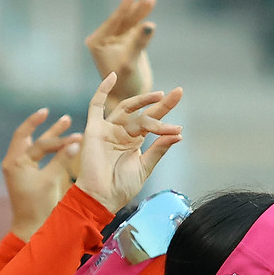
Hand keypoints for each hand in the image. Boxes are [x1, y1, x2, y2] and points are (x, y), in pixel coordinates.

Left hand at [0, 107, 78, 238]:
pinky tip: (59, 143)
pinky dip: (46, 148)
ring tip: (65, 121)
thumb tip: (77, 143)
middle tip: (49, 112)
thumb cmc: (38, 206)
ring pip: (32, 145)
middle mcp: (13, 162)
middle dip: (39, 124)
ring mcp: (17, 169)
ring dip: (47, 134)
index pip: (40, 144)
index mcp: (16, 162)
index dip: (60, 140)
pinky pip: (34, 155)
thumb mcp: (51, 181)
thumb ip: (62, 160)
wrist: (29, 228)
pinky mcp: (24, 175)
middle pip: (26, 136)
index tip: (78, 136)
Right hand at [75, 72, 182, 213]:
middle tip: (177, 94)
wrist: (100, 198)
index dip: (165, 109)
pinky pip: (95, 105)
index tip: (180, 96)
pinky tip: (112, 76)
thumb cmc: (120, 187)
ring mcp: (108, 130)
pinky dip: (102, 90)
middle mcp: (121, 133)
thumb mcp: (145, 167)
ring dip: (142, 100)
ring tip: (159, 96)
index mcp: (133, 141)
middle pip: (142, 113)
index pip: (152, 121)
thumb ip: (158, 149)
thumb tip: (178, 134)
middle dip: (160, 104)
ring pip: (127, 109)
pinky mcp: (94, 129)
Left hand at [85, 0, 155, 101]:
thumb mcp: (131, 63)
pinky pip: (138, 25)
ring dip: (142, 7)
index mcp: (97, 42)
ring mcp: (118, 39)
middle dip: (137, 6)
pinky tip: (151, 1)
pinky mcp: (130, 42)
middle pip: (124, 18)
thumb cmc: (125, 84)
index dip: (124, 8)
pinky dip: (145, 15)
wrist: (130, 99)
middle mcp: (106, 39)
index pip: (113, 21)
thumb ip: (139, 43)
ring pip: (132, 19)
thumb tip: (149, 24)